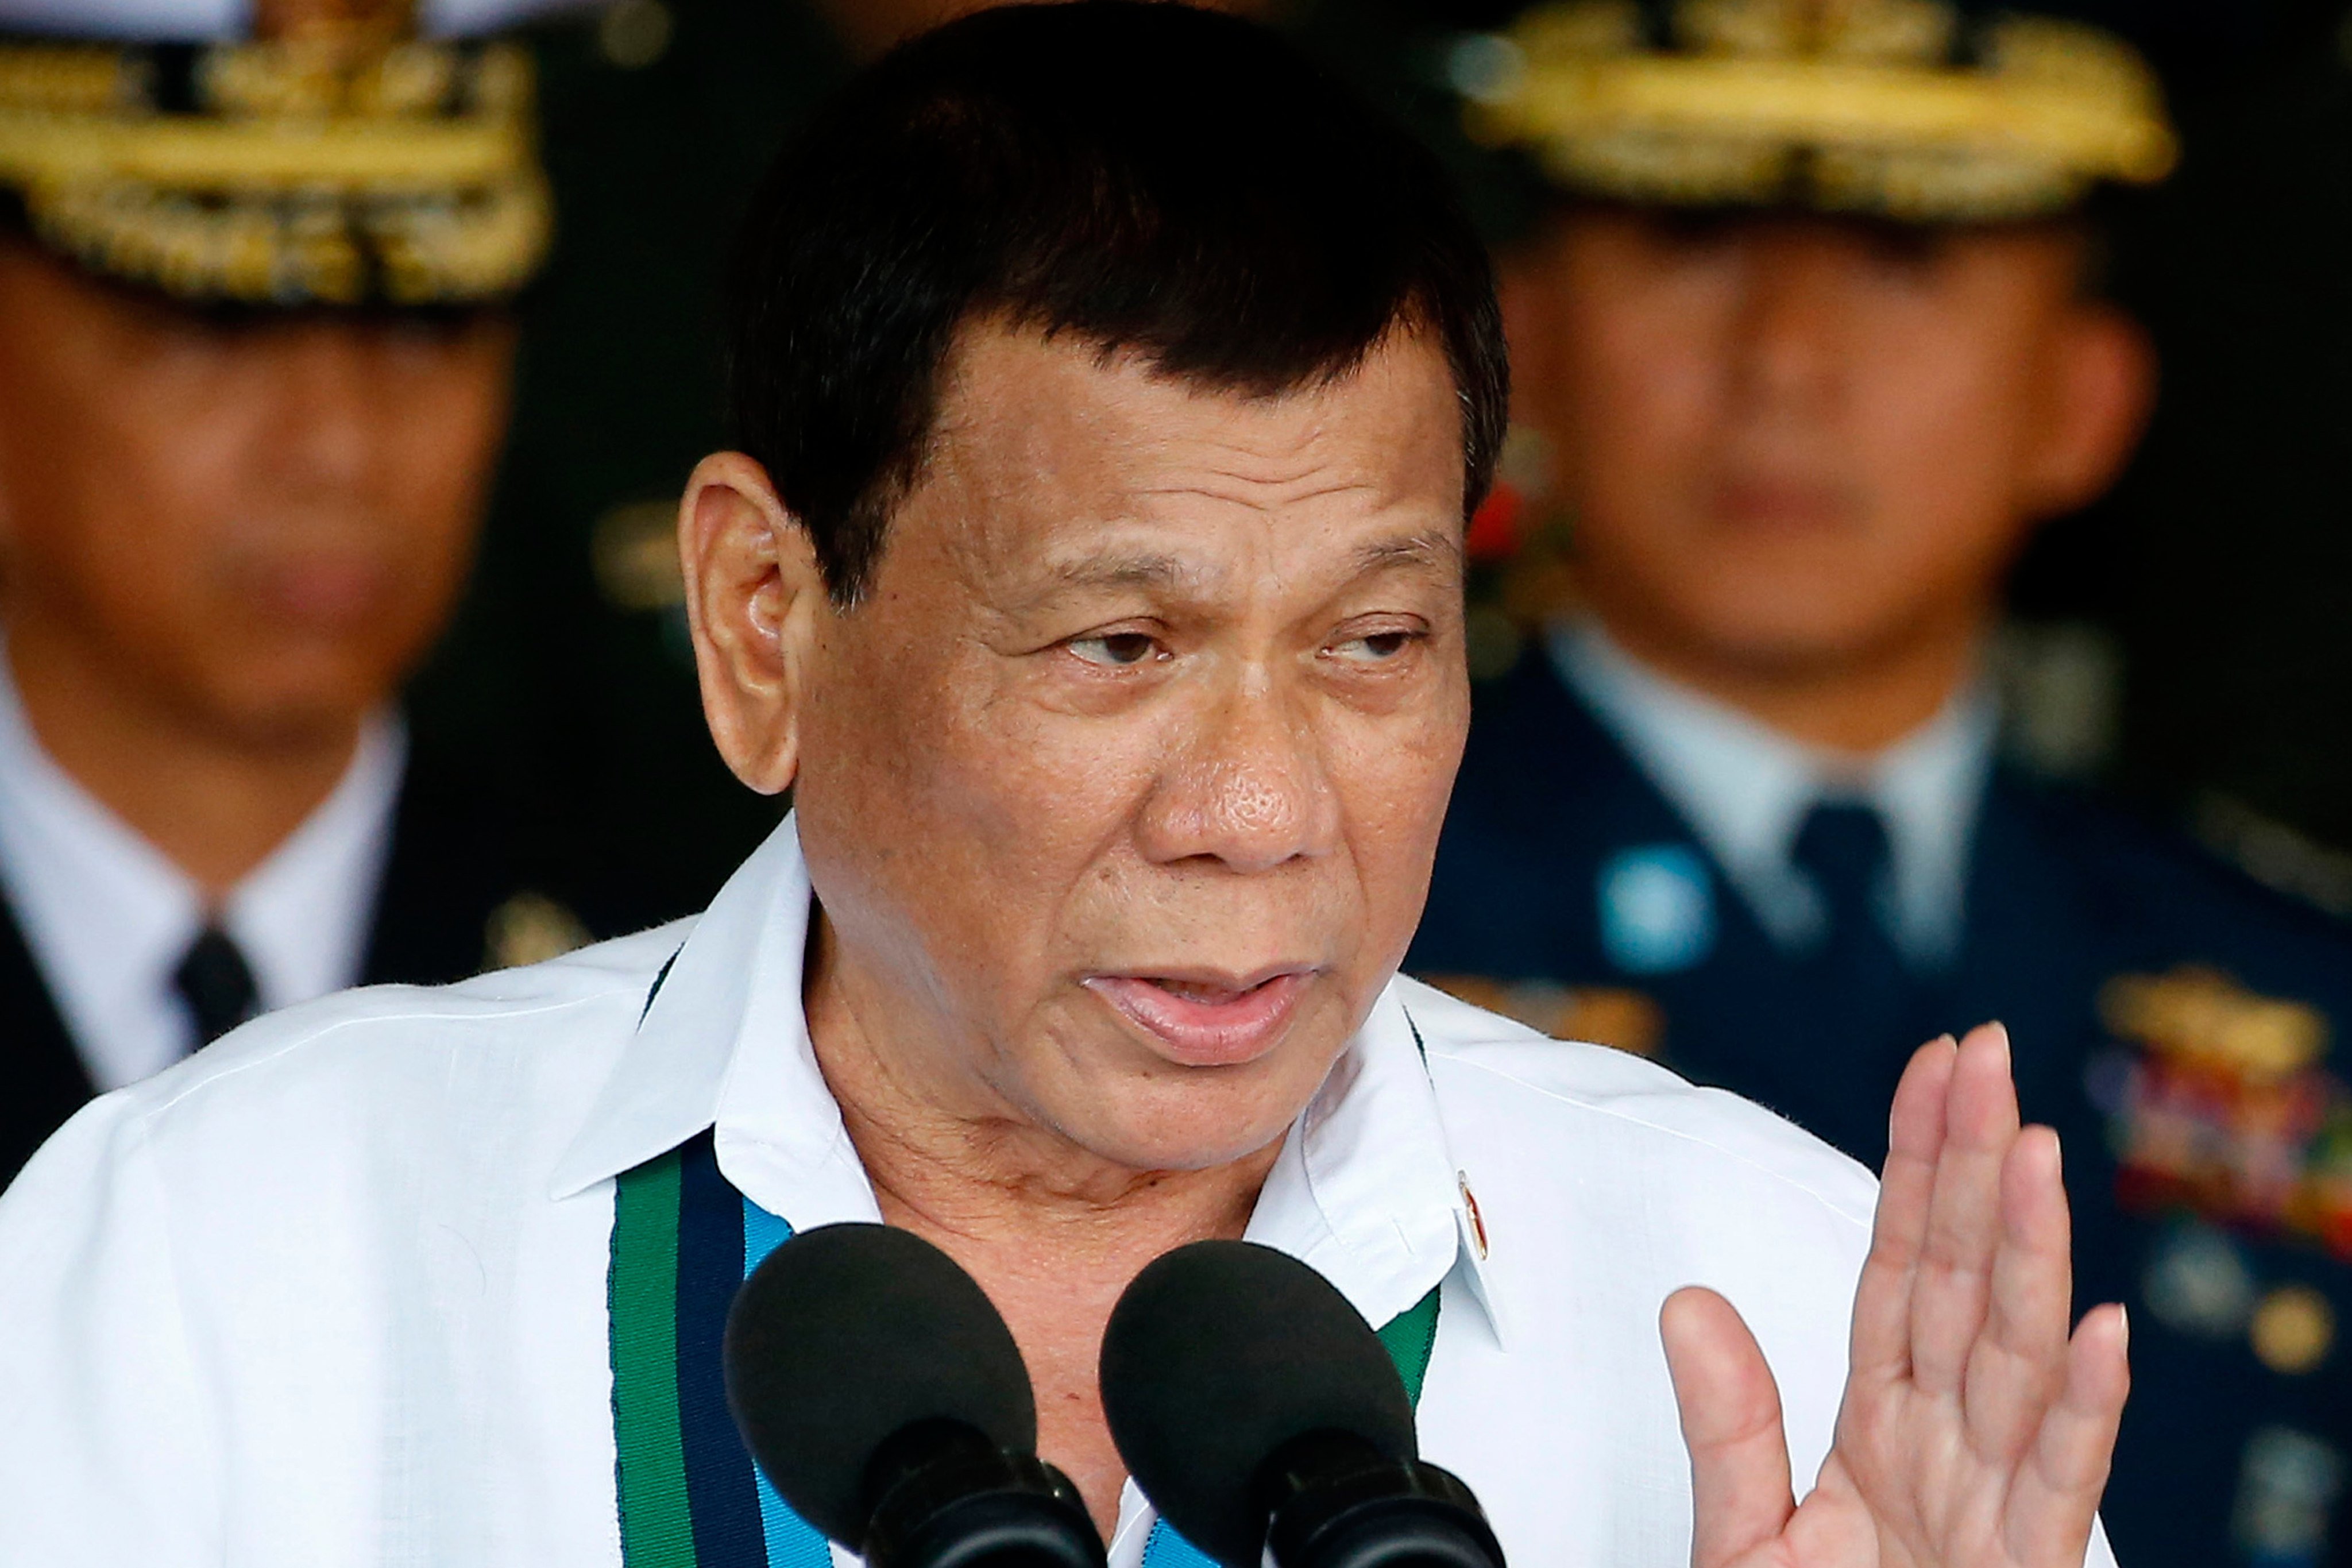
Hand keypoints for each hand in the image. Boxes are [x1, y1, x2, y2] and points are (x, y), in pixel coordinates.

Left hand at [1660, 1024, 2128, 1567]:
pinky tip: (2097, 1330)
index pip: (1901, 1270)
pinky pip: (2055, 1488)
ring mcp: (1993, 1513)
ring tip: (2033, 1150)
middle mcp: (1949, 1452)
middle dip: (1977, 1169)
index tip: (1931, 1069)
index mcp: (1886, 1429)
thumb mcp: (1743, 1538)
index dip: (1918, 1166)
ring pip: (2014, 1360)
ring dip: (2028, 1255)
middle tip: (1985, 1056)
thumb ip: (1728, 1423)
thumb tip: (1689, 1302)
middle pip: (1963, 1286)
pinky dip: (2080, 1410)